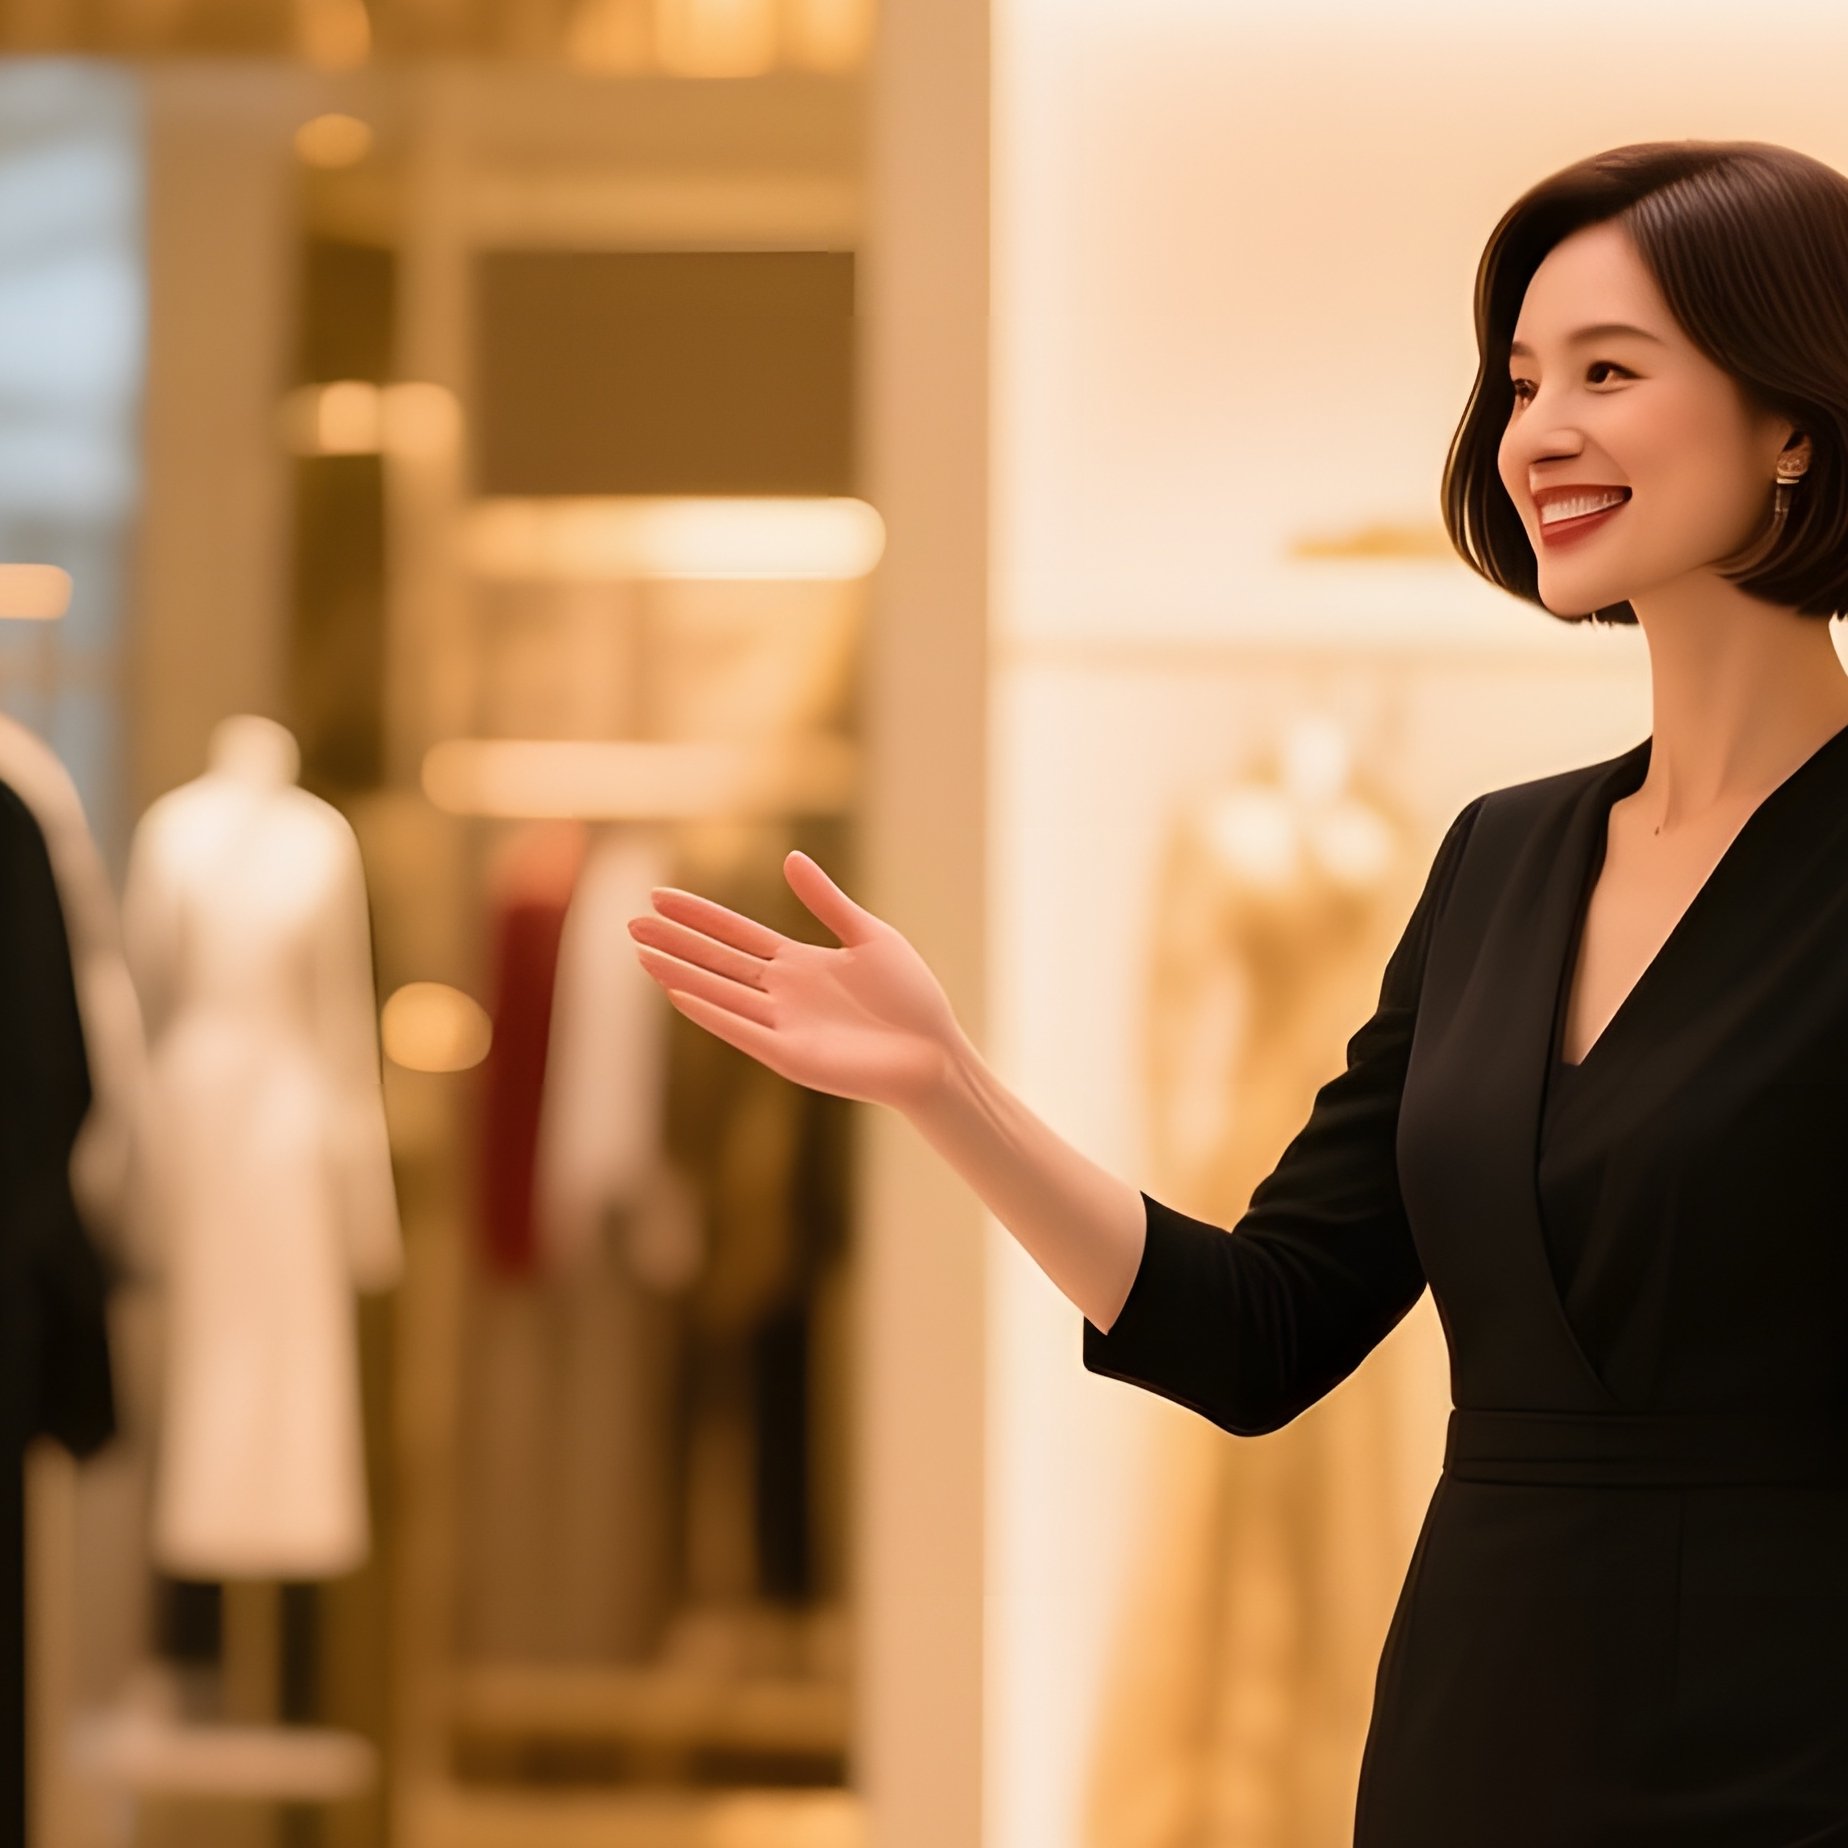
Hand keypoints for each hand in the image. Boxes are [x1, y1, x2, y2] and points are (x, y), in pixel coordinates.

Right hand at [628, 851, 965, 1111]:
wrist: (935, 1051)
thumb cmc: (910, 997)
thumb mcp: (870, 935)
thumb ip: (827, 901)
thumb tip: (790, 857)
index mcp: (798, 963)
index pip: (735, 933)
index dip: (697, 915)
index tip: (658, 896)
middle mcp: (781, 993)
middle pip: (716, 961)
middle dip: (674, 943)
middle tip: (629, 924)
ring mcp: (782, 1025)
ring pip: (720, 993)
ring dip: (681, 975)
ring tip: (642, 956)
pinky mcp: (791, 1056)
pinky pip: (743, 1031)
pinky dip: (713, 1013)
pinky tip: (681, 995)